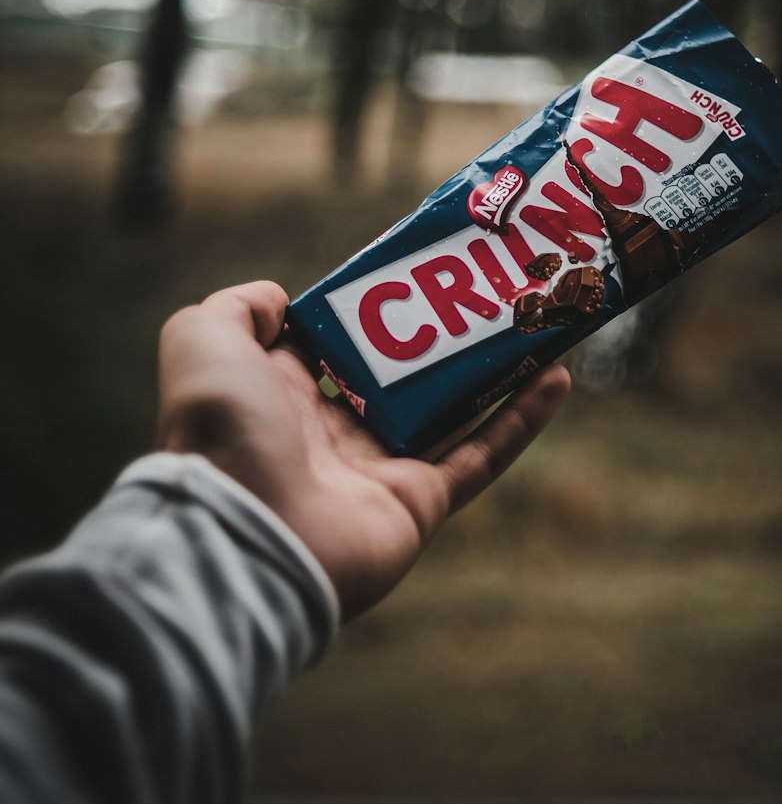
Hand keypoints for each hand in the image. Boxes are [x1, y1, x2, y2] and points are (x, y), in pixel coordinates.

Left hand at [156, 281, 569, 619]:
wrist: (244, 534)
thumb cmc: (221, 431)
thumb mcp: (203, 340)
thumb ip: (237, 309)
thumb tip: (280, 299)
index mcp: (285, 396)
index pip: (339, 344)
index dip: (377, 308)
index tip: (418, 268)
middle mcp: (334, 432)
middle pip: (406, 374)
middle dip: (448, 333)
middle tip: (491, 288)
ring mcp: (383, 469)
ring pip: (454, 410)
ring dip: (497, 369)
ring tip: (537, 322)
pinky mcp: (423, 501)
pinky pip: (482, 455)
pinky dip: (522, 419)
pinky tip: (556, 377)